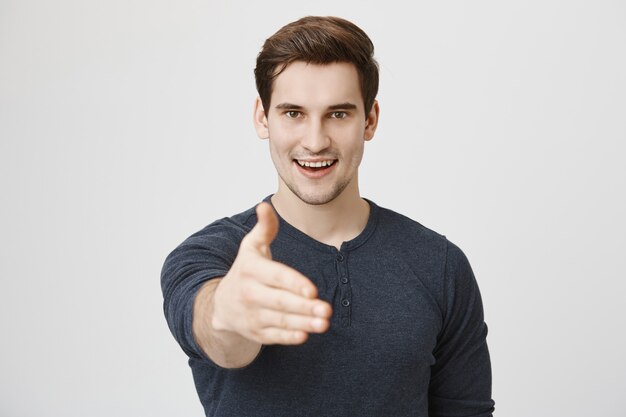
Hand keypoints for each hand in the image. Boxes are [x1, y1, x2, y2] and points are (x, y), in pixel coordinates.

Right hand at [211, 202, 332, 344]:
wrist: (221, 304)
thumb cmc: (246, 271)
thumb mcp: (251, 247)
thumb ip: (264, 227)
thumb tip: (264, 206)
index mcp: (251, 270)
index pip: (276, 277)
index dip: (294, 283)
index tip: (313, 290)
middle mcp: (250, 293)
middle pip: (280, 301)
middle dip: (304, 307)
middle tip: (327, 310)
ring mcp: (252, 315)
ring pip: (280, 320)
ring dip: (303, 323)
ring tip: (324, 323)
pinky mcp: (257, 332)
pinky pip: (275, 336)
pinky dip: (289, 337)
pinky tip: (305, 335)